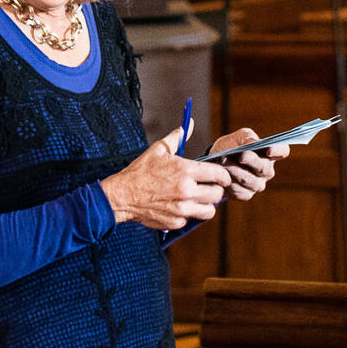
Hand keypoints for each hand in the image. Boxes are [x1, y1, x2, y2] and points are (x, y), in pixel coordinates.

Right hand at [100, 126, 231, 231]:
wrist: (122, 195)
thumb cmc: (140, 172)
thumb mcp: (158, 150)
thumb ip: (177, 137)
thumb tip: (188, 125)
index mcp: (185, 171)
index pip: (218, 174)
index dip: (224, 176)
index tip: (223, 178)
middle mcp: (186, 191)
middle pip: (217, 194)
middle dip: (216, 191)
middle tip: (210, 188)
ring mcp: (181, 208)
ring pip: (209, 211)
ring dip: (206, 205)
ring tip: (199, 200)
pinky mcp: (175, 222)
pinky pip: (191, 220)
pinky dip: (188, 214)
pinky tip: (179, 206)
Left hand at [210, 127, 288, 200]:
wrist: (215, 162)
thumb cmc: (231, 146)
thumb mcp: (238, 137)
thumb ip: (247, 137)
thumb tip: (253, 142)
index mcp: (270, 153)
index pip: (282, 151)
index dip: (278, 151)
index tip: (268, 150)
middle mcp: (267, 170)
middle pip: (265, 168)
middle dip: (252, 161)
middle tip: (241, 156)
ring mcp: (258, 184)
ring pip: (250, 180)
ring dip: (236, 171)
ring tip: (225, 163)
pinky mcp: (246, 194)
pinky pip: (240, 190)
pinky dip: (230, 182)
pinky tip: (223, 175)